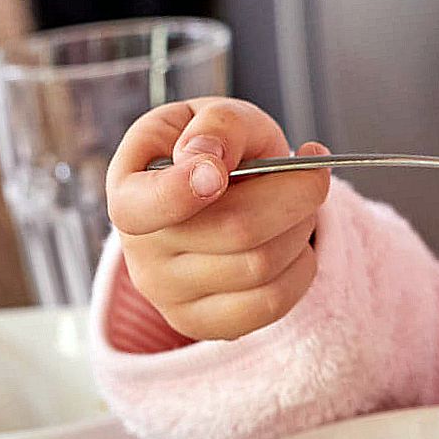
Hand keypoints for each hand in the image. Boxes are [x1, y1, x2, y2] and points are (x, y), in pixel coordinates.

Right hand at [106, 98, 331, 342]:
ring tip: (300, 205)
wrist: (218, 195)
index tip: (220, 172)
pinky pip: (271, 304)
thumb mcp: (215, 116)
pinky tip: (294, 242)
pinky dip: (301, 267)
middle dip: (293, 195)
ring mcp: (167, 294)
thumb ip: (216, 125)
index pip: (140, 207)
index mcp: (128, 188)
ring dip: (302, 228)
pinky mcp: (201, 323)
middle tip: (310, 173)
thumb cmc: (216, 150)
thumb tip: (207, 155)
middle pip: (234, 231)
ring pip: (261, 267)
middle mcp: (139, 250)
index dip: (181, 191)